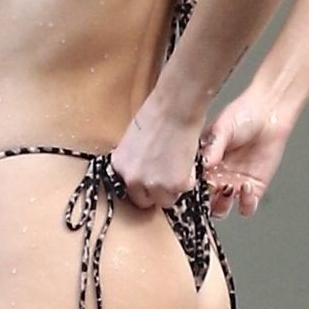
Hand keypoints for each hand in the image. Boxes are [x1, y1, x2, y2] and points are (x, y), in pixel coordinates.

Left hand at [111, 94, 202, 210]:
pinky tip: (187, 160)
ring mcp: (153, 184)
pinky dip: (189, 179)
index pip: (129, 190)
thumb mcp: (133, 141)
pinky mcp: (175, 185)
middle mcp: (132, 179)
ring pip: (166, 200)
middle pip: (144, 201)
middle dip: (156, 192)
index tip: (151, 182)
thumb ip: (134, 161)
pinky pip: (184, 190)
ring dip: (173, 188)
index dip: (143, 186)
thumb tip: (142, 170)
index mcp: (119, 166)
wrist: (175, 108)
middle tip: (167, 177)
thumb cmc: (157, 114)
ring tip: (178, 167)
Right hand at [199, 94, 292, 217]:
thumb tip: (203, 164)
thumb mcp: (221, 129)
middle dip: (203, 202)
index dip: (187, 190)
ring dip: (222, 205)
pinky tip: (246, 187)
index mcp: (201, 164)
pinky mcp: (254, 188)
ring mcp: (233, 184)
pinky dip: (246, 203)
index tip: (191, 187)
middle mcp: (215, 177)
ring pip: (221, 209)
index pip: (188, 184)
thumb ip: (212, 147)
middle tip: (210, 190)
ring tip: (229, 187)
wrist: (269, 114)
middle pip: (201, 202)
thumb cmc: (242, 115)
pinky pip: (247, 207)